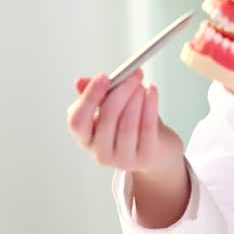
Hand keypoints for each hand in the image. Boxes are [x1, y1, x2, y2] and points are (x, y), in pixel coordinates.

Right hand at [65, 70, 183, 177]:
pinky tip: (152, 92)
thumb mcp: (110, 106)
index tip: (104, 76)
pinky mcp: (144, 157)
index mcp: (85, 138)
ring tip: (142, 84)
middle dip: (121, 92)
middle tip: (133, 74)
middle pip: (106, 119)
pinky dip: (150, 105)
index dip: (89, 98)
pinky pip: (147, 127)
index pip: (77, 121)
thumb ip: (96, 93)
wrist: (156, 148)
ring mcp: (122, 159)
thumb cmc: (128, 122)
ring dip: (136, 98)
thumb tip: (80, 82)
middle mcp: (99, 152)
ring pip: (128, 124)